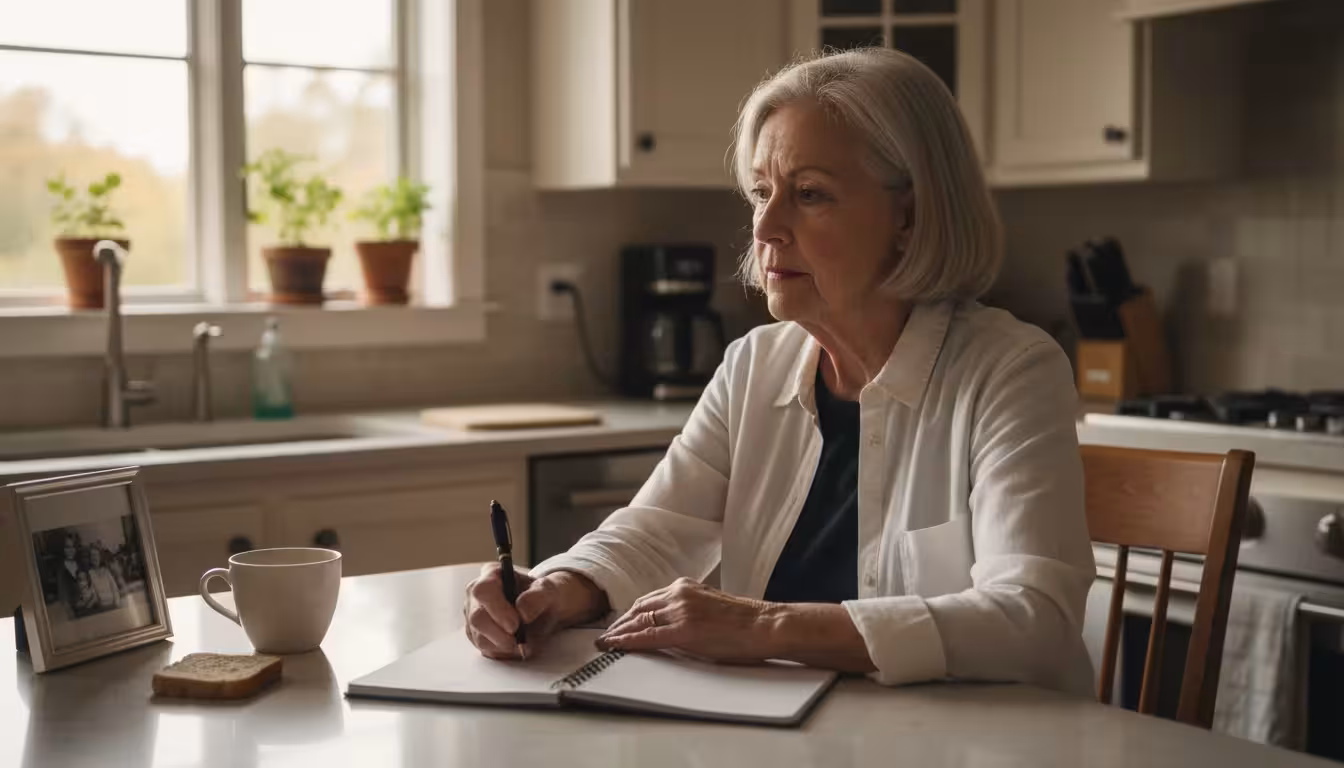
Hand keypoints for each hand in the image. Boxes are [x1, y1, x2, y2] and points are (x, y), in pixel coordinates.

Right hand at [463, 564, 607, 659]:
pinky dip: (503, 652)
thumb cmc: (543, 595)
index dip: (497, 609)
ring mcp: (473, 616)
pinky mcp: (477, 635)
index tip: (515, 625)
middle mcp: (476, 595)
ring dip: (503, 645)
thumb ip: (538, 596)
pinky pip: (484, 649)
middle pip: (477, 617)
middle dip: (499, 634)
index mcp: (491, 574)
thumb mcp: (549, 590)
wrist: (545, 610)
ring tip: (523, 642)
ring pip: (479, 637)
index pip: (483, 591)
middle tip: (519, 640)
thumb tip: (523, 611)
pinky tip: (516, 646)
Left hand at [596, 578, 778, 662]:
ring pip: (639, 621)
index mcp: (685, 587)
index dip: (630, 615)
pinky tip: (615, 647)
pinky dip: (628, 642)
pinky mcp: (685, 630)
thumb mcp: (709, 608)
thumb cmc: (745, 622)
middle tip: (606, 636)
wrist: (766, 624)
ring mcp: (681, 610)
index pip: (649, 600)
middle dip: (620, 624)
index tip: (618, 624)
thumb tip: (669, 627)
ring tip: (605, 644)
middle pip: (639, 609)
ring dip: (620, 633)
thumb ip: (687, 612)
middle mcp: (679, 593)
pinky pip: (648, 636)